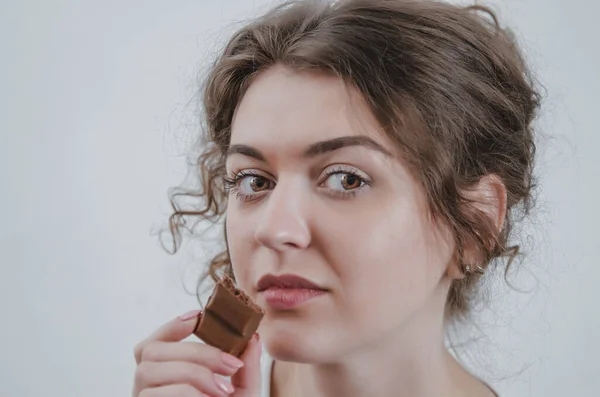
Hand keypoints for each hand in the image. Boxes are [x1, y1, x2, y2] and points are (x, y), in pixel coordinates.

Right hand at [132, 310, 262, 396]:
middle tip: (230, 365)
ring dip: (192, 373)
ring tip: (222, 390)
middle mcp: (145, 388)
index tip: (199, 317)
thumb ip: (246, 367)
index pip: (151, 343)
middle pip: (152, 351)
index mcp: (163, 376)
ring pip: (150, 370)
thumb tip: (253, 338)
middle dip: (196, 352)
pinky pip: (156, 394)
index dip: (170, 326)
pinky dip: (186, 392)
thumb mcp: (241, 394)